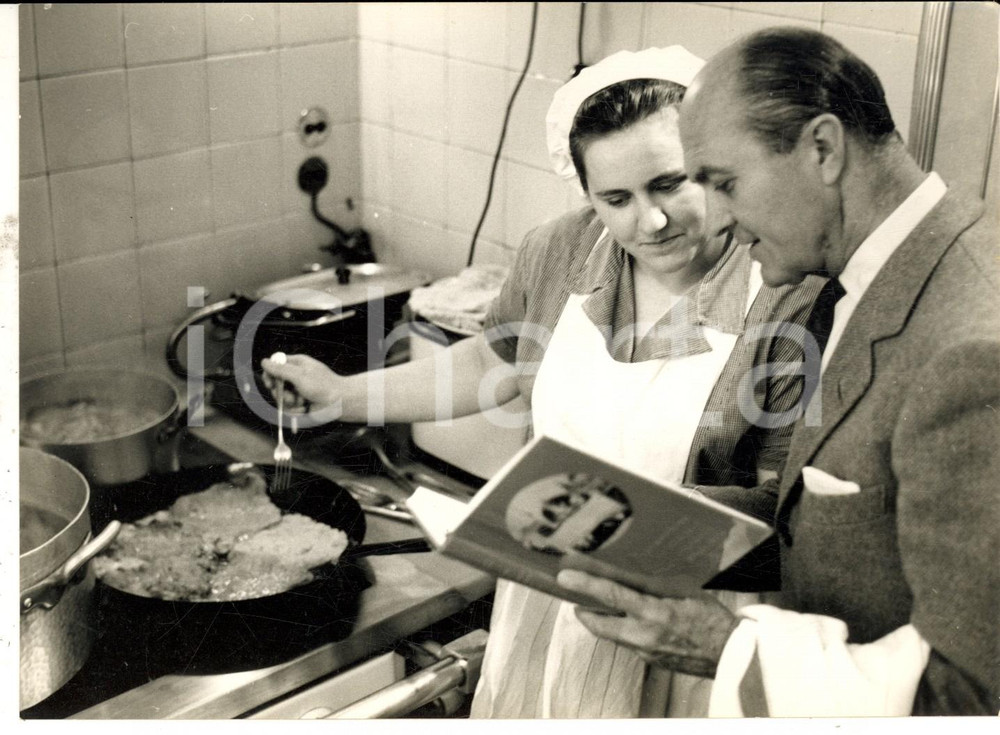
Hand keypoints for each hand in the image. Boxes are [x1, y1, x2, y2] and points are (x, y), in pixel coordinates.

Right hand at [260, 353, 342, 412]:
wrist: (339, 404)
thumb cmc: (323, 386)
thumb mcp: (299, 375)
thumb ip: (280, 370)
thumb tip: (264, 362)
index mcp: (297, 364)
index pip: (275, 365)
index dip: (270, 374)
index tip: (270, 383)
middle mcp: (296, 376)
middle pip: (275, 383)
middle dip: (281, 393)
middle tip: (290, 397)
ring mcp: (298, 390)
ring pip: (280, 398)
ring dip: (289, 403)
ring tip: (301, 403)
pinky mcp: (300, 403)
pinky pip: (288, 408)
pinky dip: (295, 410)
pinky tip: (305, 408)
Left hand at [557, 569, 738, 677]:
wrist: (729, 654)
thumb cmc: (710, 617)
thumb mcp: (684, 590)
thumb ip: (653, 583)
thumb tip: (626, 569)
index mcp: (655, 614)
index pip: (612, 595)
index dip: (585, 585)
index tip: (564, 577)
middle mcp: (644, 636)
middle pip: (599, 623)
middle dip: (583, 609)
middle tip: (574, 594)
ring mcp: (645, 651)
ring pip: (611, 634)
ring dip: (601, 619)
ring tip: (597, 602)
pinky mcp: (648, 660)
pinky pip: (626, 642)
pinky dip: (621, 628)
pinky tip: (629, 618)